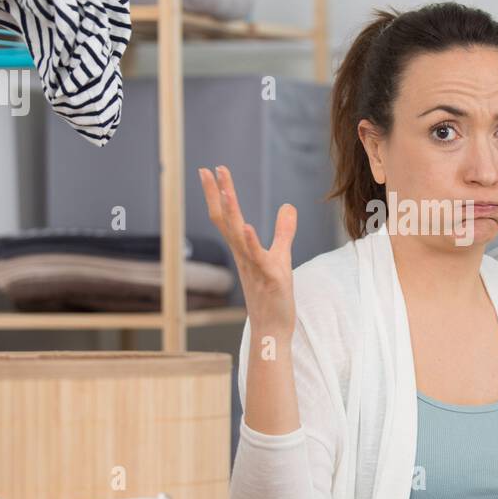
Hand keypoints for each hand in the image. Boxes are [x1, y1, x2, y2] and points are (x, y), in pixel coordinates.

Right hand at [198, 165, 297, 336]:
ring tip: (226, 190)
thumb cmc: (273, 295)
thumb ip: (283, 231)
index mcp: (243, 249)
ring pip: (237, 236)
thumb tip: (288, 206)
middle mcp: (243, 255)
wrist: (272, 329)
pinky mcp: (268, 277)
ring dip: (231, 213)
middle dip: (219, 194)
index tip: (210, 170)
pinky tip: (248, 226)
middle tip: (209, 169)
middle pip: (226, 220)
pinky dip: (252, 242)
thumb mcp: (280, 256)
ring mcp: (253, 266)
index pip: (226, 217)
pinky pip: (257, 257)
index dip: (218, 194)